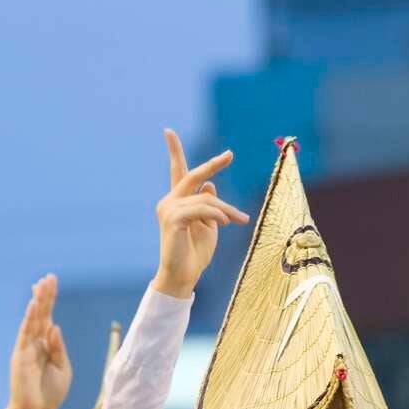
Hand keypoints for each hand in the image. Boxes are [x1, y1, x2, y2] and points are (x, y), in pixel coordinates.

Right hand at [2, 274, 72, 408]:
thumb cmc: (49, 394)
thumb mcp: (62, 369)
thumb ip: (59, 348)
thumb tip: (54, 326)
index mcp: (46, 346)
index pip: (47, 319)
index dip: (49, 301)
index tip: (50, 283)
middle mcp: (34, 344)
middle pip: (40, 315)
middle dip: (45, 296)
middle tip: (49, 277)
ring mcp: (26, 348)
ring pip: (32, 321)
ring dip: (37, 303)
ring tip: (41, 285)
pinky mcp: (20, 356)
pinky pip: (25, 334)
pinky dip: (30, 320)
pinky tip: (34, 306)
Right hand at [152, 129, 248, 299]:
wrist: (182, 277)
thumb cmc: (194, 255)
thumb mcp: (208, 227)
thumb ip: (209, 206)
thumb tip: (210, 186)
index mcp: (176, 202)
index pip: (177, 173)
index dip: (174, 151)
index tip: (168, 132)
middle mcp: (169, 202)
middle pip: (192, 176)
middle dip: (212, 165)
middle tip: (229, 154)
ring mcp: (168, 210)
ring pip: (206, 198)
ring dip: (226, 209)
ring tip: (240, 220)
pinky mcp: (173, 220)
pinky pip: (201, 209)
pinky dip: (217, 214)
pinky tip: (226, 222)